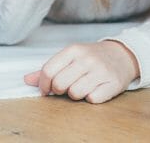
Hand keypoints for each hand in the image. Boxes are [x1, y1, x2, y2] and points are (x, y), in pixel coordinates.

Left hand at [24, 40, 139, 103]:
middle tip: (63, 89)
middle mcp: (87, 59)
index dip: (43, 84)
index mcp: (73, 50)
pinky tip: (93, 90)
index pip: (49, 69)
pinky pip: (92, 99)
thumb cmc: (91, 57)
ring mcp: (101, 71)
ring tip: (80, 87)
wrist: (122, 55)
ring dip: (74, 95)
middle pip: (60, 83)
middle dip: (58, 90)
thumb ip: (50, 68)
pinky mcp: (113, 83)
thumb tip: (27, 80)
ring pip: (75, 93)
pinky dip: (90, 98)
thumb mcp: (70, 57)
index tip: (45, 90)